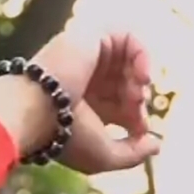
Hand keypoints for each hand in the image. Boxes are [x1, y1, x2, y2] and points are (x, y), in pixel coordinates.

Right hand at [36, 31, 159, 175]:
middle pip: (126, 84)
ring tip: (137, 94)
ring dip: (140, 79)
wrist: (36, 109)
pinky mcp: (91, 37)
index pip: (119, 106)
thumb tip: (157, 144)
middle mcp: (84, 81)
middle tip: (137, 110)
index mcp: (82, 107)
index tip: (141, 131)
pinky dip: (143, 55)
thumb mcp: (104, 156)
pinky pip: (129, 37)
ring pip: (128, 61)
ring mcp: (88, 58)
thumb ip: (133, 155)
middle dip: (138, 100)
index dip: (136, 117)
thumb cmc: (65, 137)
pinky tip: (143, 76)